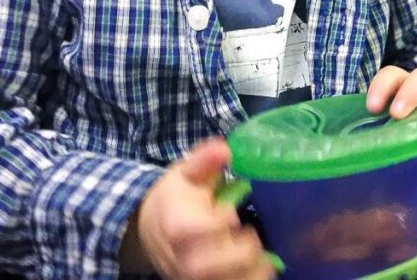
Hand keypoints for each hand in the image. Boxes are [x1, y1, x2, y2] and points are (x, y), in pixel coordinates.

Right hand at [120, 138, 274, 279]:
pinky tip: (263, 271)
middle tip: (254, 238)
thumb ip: (204, 160)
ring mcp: (187, 275)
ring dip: (246, 275)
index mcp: (176, 222)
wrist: (149, 229)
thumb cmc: (176, 196)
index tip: (233, 215)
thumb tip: (224, 148)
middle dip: (235, 255)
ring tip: (266, 260)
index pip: (188, 231)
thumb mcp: (186, 172)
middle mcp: (180, 255)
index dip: (211, 226)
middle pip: (201, 267)